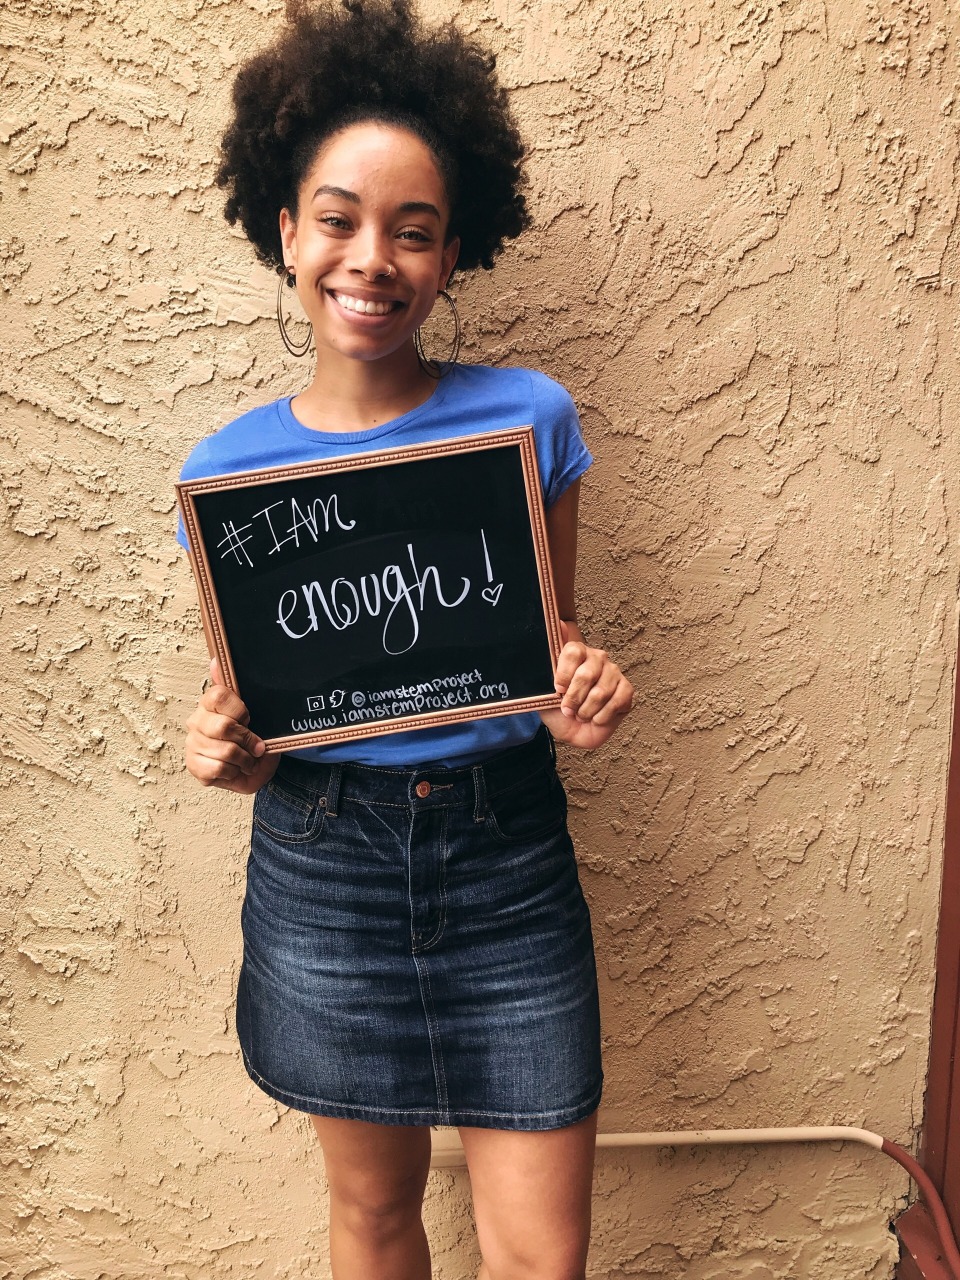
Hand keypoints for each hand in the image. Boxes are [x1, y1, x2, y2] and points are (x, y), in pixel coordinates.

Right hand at [184, 659, 279, 793]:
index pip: (219, 696)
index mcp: (209, 703)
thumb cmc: (252, 736)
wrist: (255, 767)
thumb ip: (234, 685)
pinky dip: (234, 772)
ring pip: (226, 751)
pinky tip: (234, 768)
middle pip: (224, 727)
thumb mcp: (253, 709)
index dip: (240, 710)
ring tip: (248, 759)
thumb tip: (215, 660)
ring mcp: (193, 744)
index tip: (248, 718)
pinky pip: (218, 769)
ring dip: (245, 759)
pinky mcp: (194, 766)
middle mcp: (196, 721)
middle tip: (256, 745)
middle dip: (248, 739)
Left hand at [539, 621, 633, 749]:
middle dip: (574, 699)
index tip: (557, 690)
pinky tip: (596, 718)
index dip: (564, 674)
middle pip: (586, 674)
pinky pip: (616, 703)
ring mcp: (614, 673)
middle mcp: (598, 658)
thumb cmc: (559, 709)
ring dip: (586, 711)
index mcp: (577, 653)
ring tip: (581, 715)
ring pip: (600, 693)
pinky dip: (601, 717)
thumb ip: (548, 662)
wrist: (573, 731)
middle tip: (568, 710)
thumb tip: (562, 623)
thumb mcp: (544, 689)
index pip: (573, 651)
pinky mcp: (627, 690)